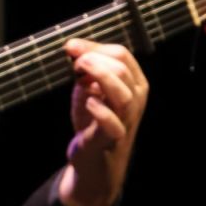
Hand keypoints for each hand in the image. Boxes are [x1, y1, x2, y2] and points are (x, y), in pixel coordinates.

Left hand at [56, 39, 148, 205]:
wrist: (93, 158)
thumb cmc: (93, 120)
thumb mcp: (89, 89)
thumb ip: (84, 69)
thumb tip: (72, 46)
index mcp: (133, 83)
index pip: (122, 55)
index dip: (94, 46)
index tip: (71, 46)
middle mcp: (135, 100)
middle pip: (123, 70)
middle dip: (95, 59)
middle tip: (74, 61)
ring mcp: (126, 120)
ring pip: (124, 94)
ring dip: (101, 77)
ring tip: (80, 71)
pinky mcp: (112, 139)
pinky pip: (113, 124)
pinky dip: (101, 110)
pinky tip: (89, 101)